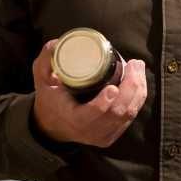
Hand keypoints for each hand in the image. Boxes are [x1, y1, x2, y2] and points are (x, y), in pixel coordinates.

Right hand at [31, 40, 147, 146]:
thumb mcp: (41, 80)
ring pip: (128, 114)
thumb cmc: (50, 98)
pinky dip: (138, 98)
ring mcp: (103, 136)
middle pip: (117, 112)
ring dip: (138, 90)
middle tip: (134, 63)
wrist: (53, 125)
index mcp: (71, 120)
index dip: (103, 104)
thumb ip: (46, 61)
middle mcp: (90, 132)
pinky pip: (131, 116)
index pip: (90, 115)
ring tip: (137, 67)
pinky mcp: (113, 134)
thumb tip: (56, 44)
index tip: (112, 87)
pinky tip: (139, 80)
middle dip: (131, 87)